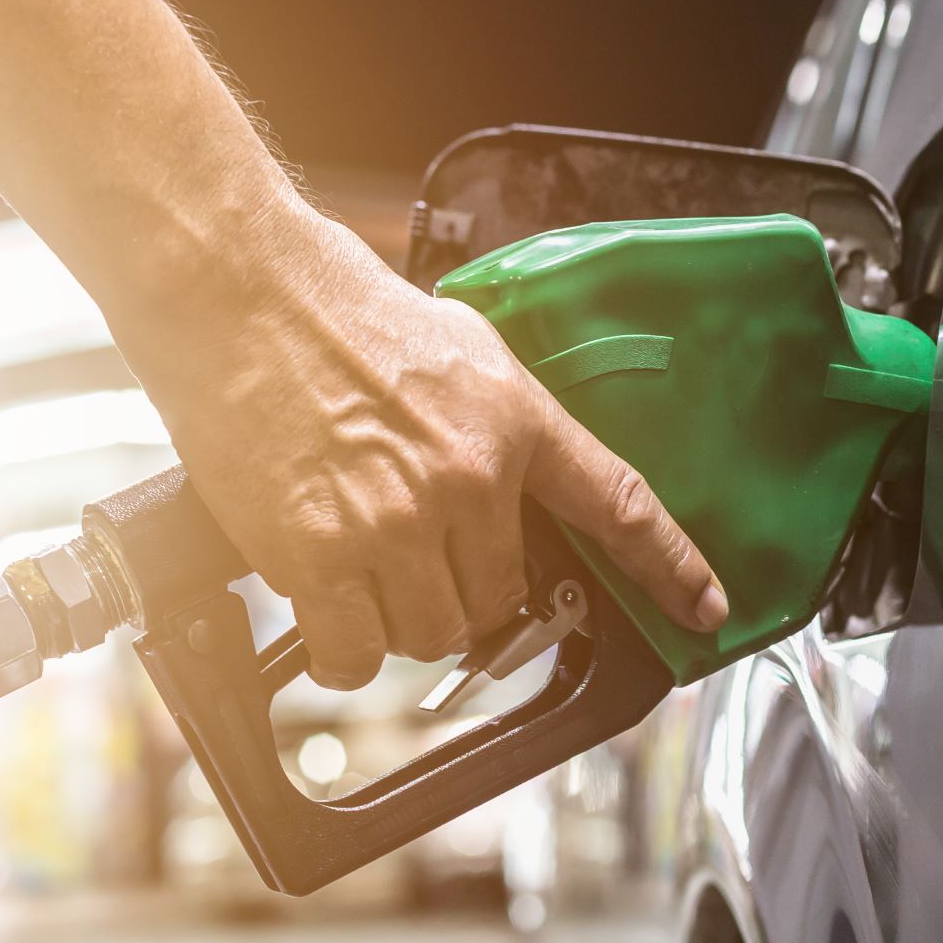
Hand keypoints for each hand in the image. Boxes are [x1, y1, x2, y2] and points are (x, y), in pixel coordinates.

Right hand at [129, 208, 727, 690]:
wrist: (238, 290)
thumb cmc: (331, 305)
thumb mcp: (456, 344)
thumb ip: (496, 418)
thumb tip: (510, 480)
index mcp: (512, 420)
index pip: (617, 504)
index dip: (670, 565)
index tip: (704, 607)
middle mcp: (467, 478)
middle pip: (497, 602)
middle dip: (460, 594)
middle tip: (412, 555)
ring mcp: (394, 523)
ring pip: (429, 634)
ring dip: (398, 620)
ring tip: (358, 563)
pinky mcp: (319, 554)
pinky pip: (355, 652)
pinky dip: (342, 648)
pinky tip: (325, 604)